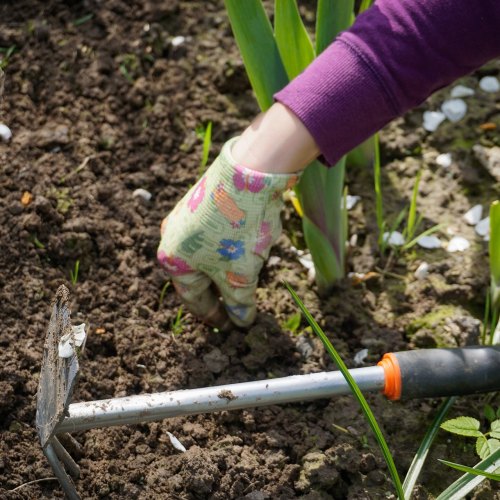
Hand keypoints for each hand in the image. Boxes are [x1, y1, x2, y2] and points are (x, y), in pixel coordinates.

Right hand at [157, 137, 298, 327]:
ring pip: (206, 255)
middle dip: (219, 292)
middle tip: (237, 306)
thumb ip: (239, 303)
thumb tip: (241, 321)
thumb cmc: (238, 231)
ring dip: (225, 269)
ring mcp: (185, 217)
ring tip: (246, 278)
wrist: (250, 172)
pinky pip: (212, 235)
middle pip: (198, 276)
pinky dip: (228, 249)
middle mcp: (172, 238)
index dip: (214, 316)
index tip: (230, 326)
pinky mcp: (201, 201)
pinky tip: (245, 248)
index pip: (194, 299)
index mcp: (173, 261)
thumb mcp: (240, 275)